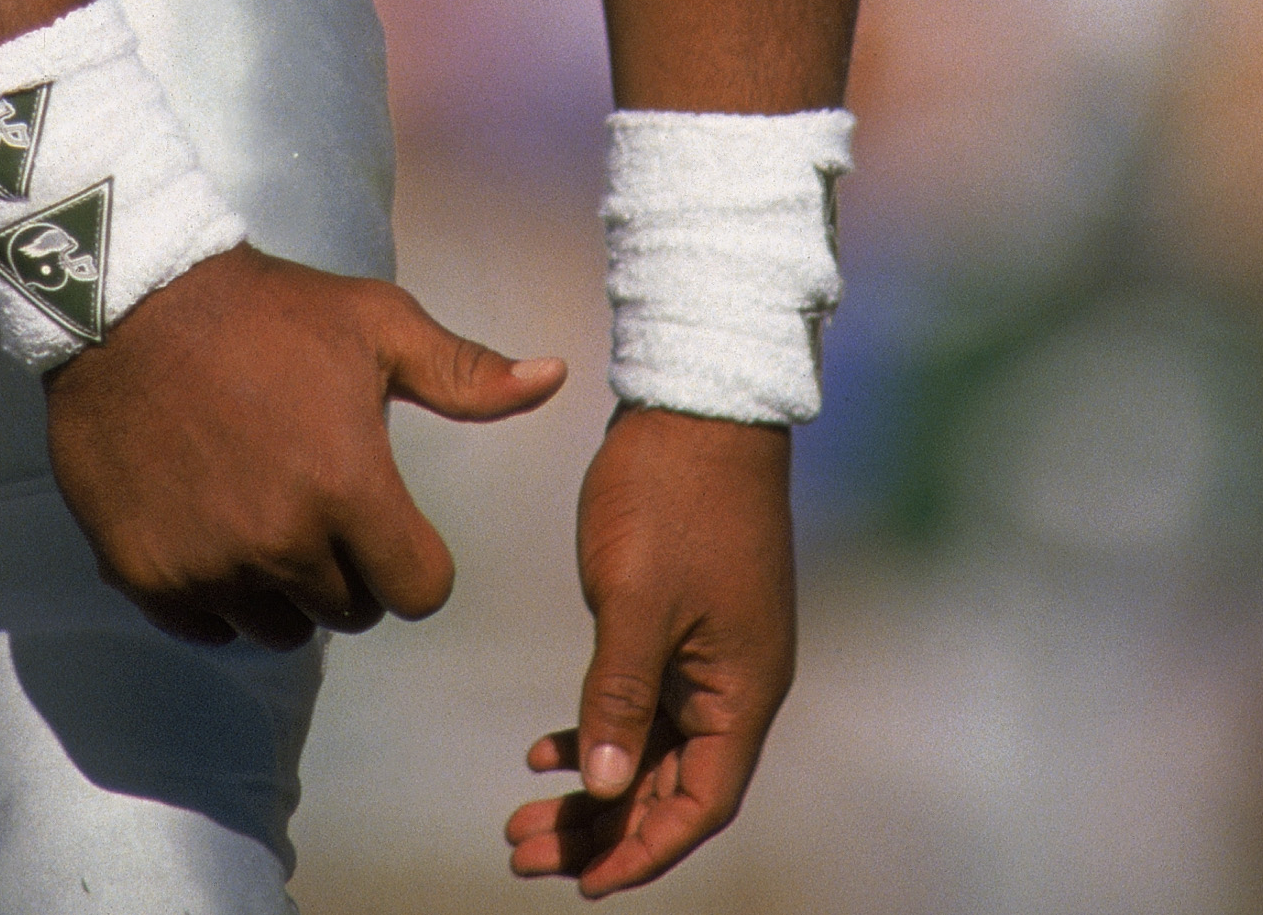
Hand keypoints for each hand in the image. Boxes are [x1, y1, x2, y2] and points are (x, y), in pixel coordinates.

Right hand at [45, 242, 563, 650]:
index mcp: (350, 489)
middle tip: (314, 490)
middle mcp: (282, 542)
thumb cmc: (266, 309)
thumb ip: (467, 373)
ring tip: (260, 502)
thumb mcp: (376, 324)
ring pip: (281, 628)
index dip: (413, 556)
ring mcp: (210, 566)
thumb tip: (556, 378)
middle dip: (347, 565)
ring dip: (283, 584)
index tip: (386, 513)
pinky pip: (209, 625)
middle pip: (350, 612)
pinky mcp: (147, 576)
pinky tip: (208, 519)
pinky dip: (216, 589)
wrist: (130, 300)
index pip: (419, 592)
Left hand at [507, 406, 794, 893]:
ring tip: (521, 816)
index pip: (698, 804)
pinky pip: (644, 700)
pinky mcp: (685, 618)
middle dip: (599, 828)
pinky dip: (598, 727)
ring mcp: (712, 650)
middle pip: (667, 786)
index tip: (581, 883)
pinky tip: (544, 745)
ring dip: (591, 786)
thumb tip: (606, 790)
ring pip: (649, 747)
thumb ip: (619, 696)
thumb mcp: (635, 599)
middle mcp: (736, 682)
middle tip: (521, 851)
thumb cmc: (671, 493)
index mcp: (742, 690)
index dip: (643, 852)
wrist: (695, 397)